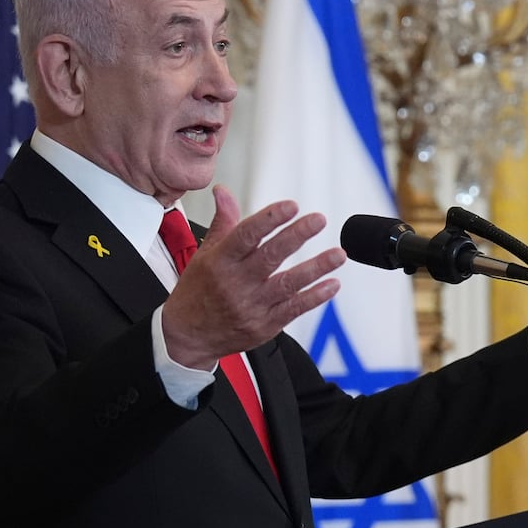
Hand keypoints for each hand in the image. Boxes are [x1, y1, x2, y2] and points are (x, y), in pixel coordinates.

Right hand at [161, 185, 343, 369]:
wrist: (189, 336)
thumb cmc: (198, 290)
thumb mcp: (205, 254)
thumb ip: (223, 223)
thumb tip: (223, 191)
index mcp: (220, 261)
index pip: (246, 235)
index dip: (269, 219)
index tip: (291, 206)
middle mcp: (236, 283)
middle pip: (270, 256)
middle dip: (296, 236)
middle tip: (318, 220)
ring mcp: (252, 306)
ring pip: (287, 283)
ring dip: (316, 268)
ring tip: (339, 254)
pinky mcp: (266, 325)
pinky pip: (294, 309)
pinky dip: (315, 297)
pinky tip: (332, 284)